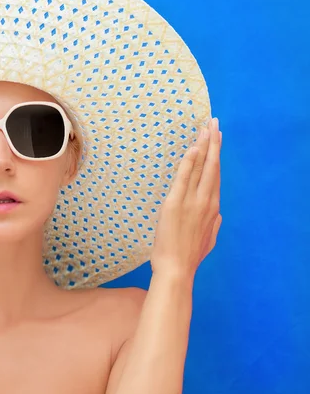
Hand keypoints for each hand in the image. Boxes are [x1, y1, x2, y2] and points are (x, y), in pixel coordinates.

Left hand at [150, 118, 222, 280]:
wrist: (176, 270)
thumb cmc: (188, 256)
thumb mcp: (208, 240)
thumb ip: (213, 224)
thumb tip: (217, 214)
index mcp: (213, 209)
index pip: (215, 176)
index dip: (216, 156)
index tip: (217, 140)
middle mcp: (205, 202)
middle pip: (212, 166)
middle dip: (214, 142)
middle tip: (214, 123)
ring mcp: (191, 202)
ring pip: (201, 168)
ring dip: (204, 146)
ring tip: (206, 128)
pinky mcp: (175, 204)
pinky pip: (183, 178)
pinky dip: (189, 162)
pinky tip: (193, 148)